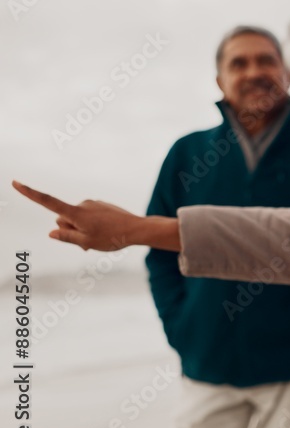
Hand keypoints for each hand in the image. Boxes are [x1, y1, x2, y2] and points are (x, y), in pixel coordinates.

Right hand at [12, 181, 178, 251]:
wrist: (137, 229)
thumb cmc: (112, 238)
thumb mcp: (86, 243)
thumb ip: (66, 237)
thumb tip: (52, 232)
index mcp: (76, 213)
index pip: (48, 202)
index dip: (30, 193)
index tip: (15, 182)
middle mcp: (82, 205)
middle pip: (63, 220)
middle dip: (69, 231)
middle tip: (88, 244)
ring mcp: (92, 204)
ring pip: (76, 220)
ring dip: (81, 230)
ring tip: (98, 240)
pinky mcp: (100, 206)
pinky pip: (88, 217)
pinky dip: (90, 226)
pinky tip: (105, 234)